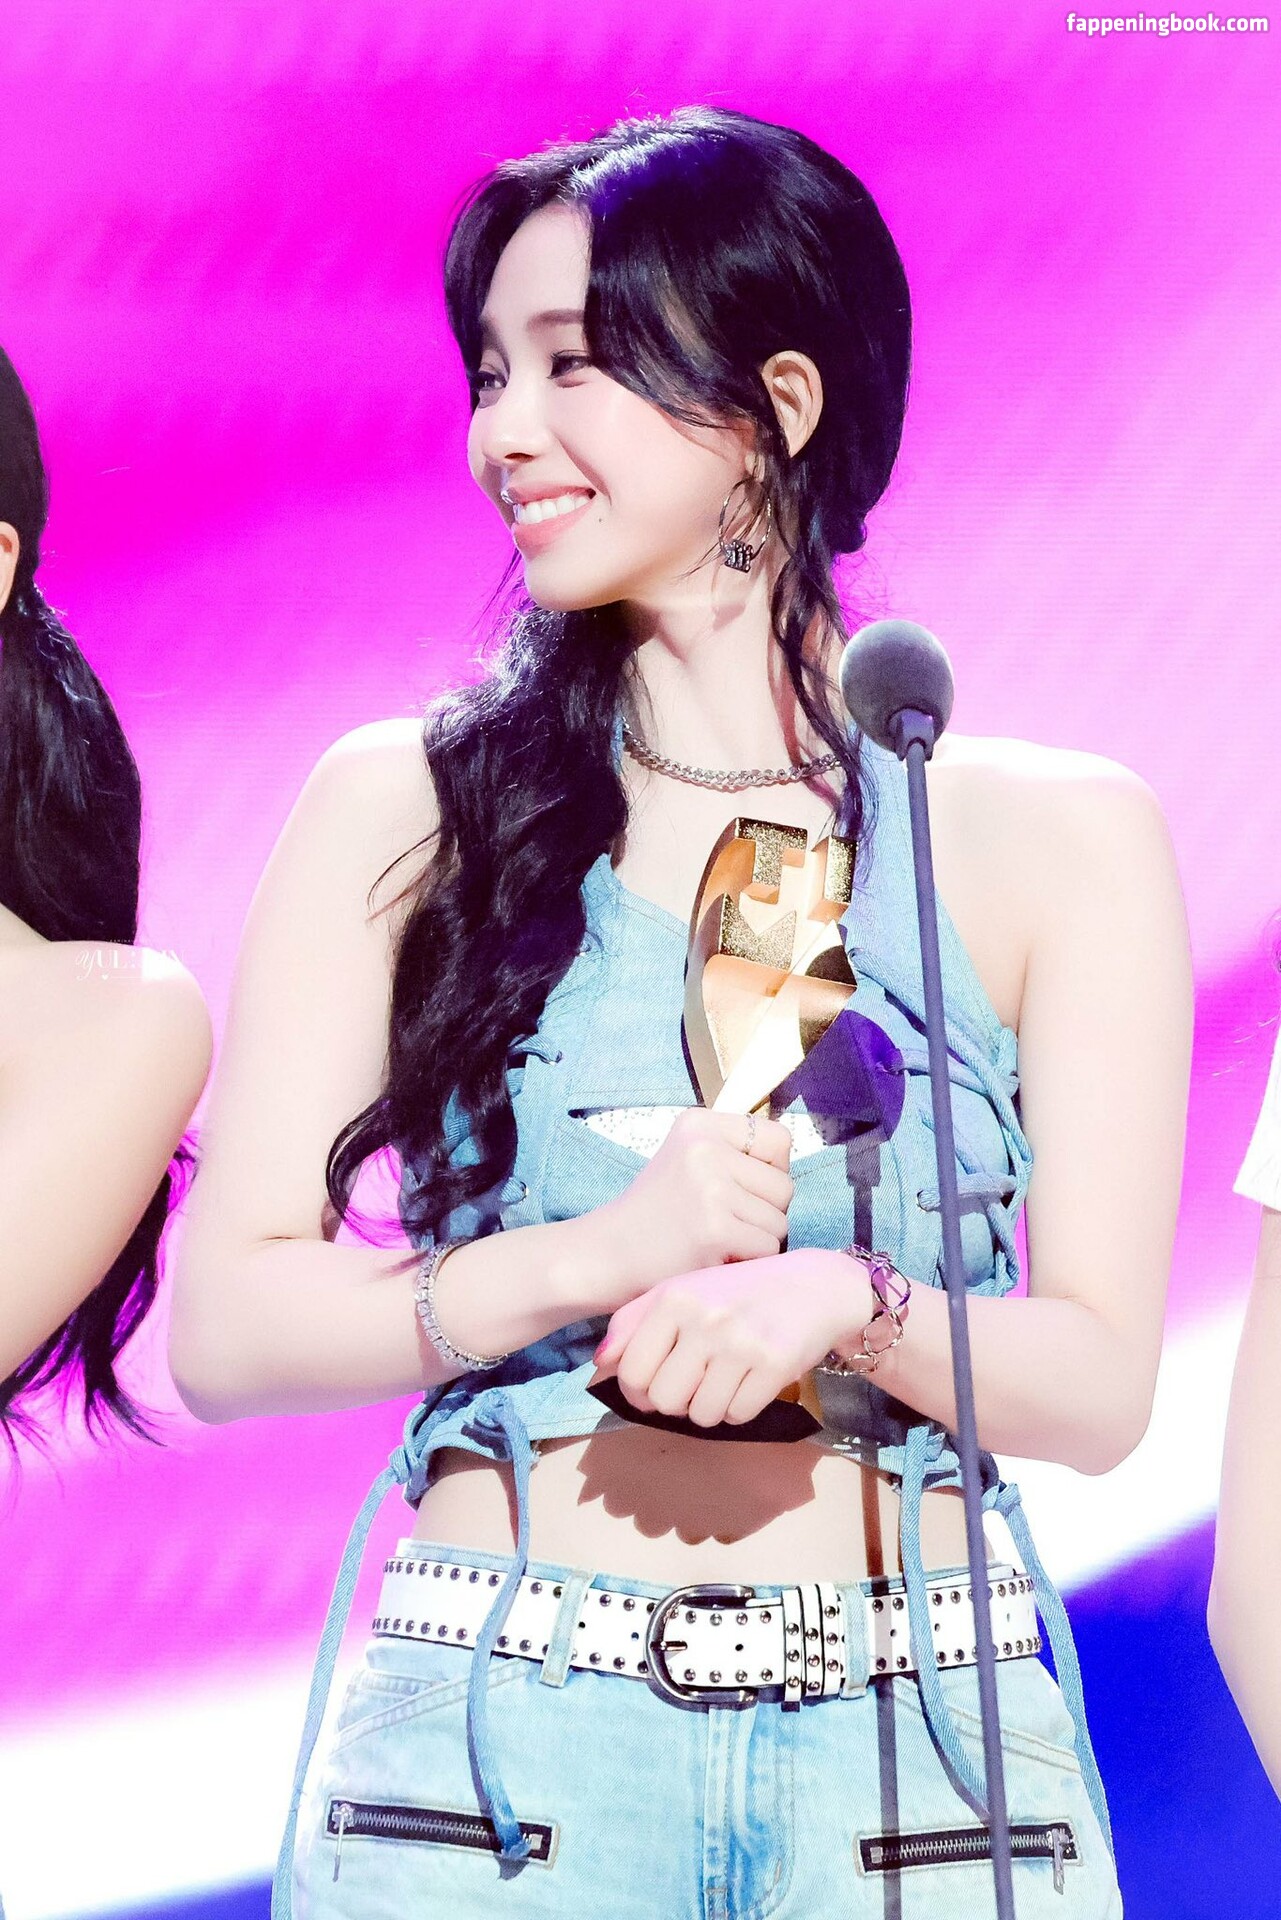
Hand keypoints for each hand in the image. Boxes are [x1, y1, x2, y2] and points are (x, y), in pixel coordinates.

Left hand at [590, 1248, 871, 1429]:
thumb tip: (600, 1363)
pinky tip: (749, 1382)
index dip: (639, 1391)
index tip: (655, 1387)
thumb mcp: (682, 1291)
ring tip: (724, 1381)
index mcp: (674, 1297)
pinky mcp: (774, 1364)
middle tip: (694, 1385)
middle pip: (664, 1401)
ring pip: (701, 1415)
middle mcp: (704, 1318)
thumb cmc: (737, 1292)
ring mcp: (740, 1342)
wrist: (813, 1285)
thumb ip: (634, 1321)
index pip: (632, 1371)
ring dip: (710, 1408)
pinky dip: (741, 1408)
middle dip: (676, 1403)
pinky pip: (738, 1415)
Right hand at [593, 1107, 793, 1308]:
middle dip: (764, 1213)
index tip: (741, 1190)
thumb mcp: (686, 1160)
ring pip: (779, 1222)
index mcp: (700, 1124)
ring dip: (756, 1241)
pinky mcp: (715, 1229)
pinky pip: (767, 1249)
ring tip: (716, 1241)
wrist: (604, 1255)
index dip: (771, 1172)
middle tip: (724, 1223)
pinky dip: (747, 1263)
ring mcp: (710, 1188)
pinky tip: (714, 1258)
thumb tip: (790, 1166)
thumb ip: (733, 1153)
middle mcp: (705, 1148)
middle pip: (784, 1186)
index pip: (780, 1139)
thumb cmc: (654, 1215)